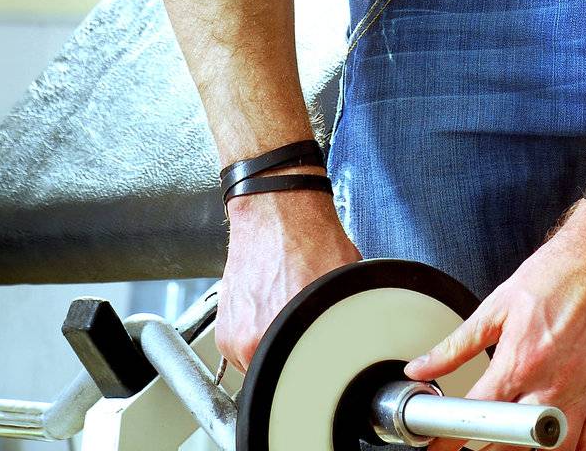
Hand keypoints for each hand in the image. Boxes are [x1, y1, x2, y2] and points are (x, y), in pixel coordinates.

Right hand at [215, 182, 361, 374]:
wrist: (276, 208)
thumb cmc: (309, 236)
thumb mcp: (344, 281)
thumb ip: (348, 321)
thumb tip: (362, 346)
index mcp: (282, 332)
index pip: (304, 378)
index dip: (319, 369)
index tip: (324, 364)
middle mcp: (251, 339)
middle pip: (279, 375)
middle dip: (296, 360)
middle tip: (308, 335)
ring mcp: (233, 336)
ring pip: (259, 368)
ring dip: (275, 352)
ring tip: (288, 318)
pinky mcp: (223, 329)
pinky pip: (244, 352)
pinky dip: (258, 339)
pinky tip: (272, 312)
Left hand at [401, 201, 585, 450]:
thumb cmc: (561, 273)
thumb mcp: (499, 304)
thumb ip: (458, 343)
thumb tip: (423, 367)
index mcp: (520, 360)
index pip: (476, 414)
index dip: (449, 433)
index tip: (439, 439)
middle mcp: (552, 384)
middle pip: (510, 442)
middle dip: (485, 443)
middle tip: (478, 431)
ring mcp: (582, 395)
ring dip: (528, 450)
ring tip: (515, 435)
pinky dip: (571, 450)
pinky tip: (555, 441)